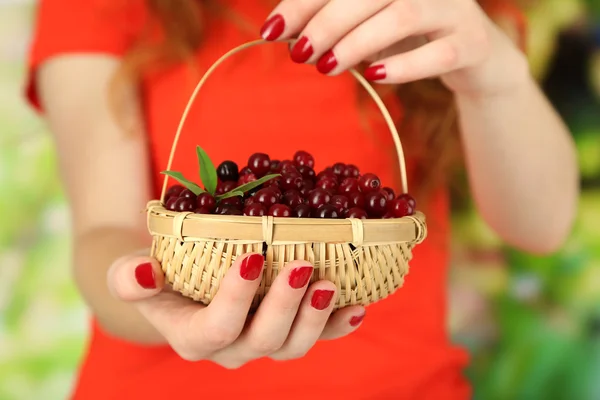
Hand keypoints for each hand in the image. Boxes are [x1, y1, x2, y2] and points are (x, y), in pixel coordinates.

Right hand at [107, 252, 364, 367]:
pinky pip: (318, 336)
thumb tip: (145, 273)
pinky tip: (358, 307)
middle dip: (285, 307)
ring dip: (316, 319)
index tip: (252, 258)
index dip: (235, 299)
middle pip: (262, 340)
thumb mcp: (130, 272)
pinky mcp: (287, 330)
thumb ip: (129, 278)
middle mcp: (231, 348)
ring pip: (292, 345)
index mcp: (193, 337)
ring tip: (330, 284)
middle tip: (302, 267)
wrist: (180, 285)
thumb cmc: (157, 275)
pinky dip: (339, 325)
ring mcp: (262, 342)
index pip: (214, 328)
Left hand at [260, 0, 529, 96]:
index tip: (272, 29)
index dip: (304, 2)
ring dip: (357, 43)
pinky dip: (404, 66)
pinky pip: (439, 53)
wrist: (476, 57)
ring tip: (326, 68)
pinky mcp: (472, 42)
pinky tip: (375, 77)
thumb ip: (335, 24)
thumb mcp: (371, 25)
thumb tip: (288, 33)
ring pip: (402, 16)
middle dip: (326, 22)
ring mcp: (455, 9)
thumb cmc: (412, 38)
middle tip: (299, 53)